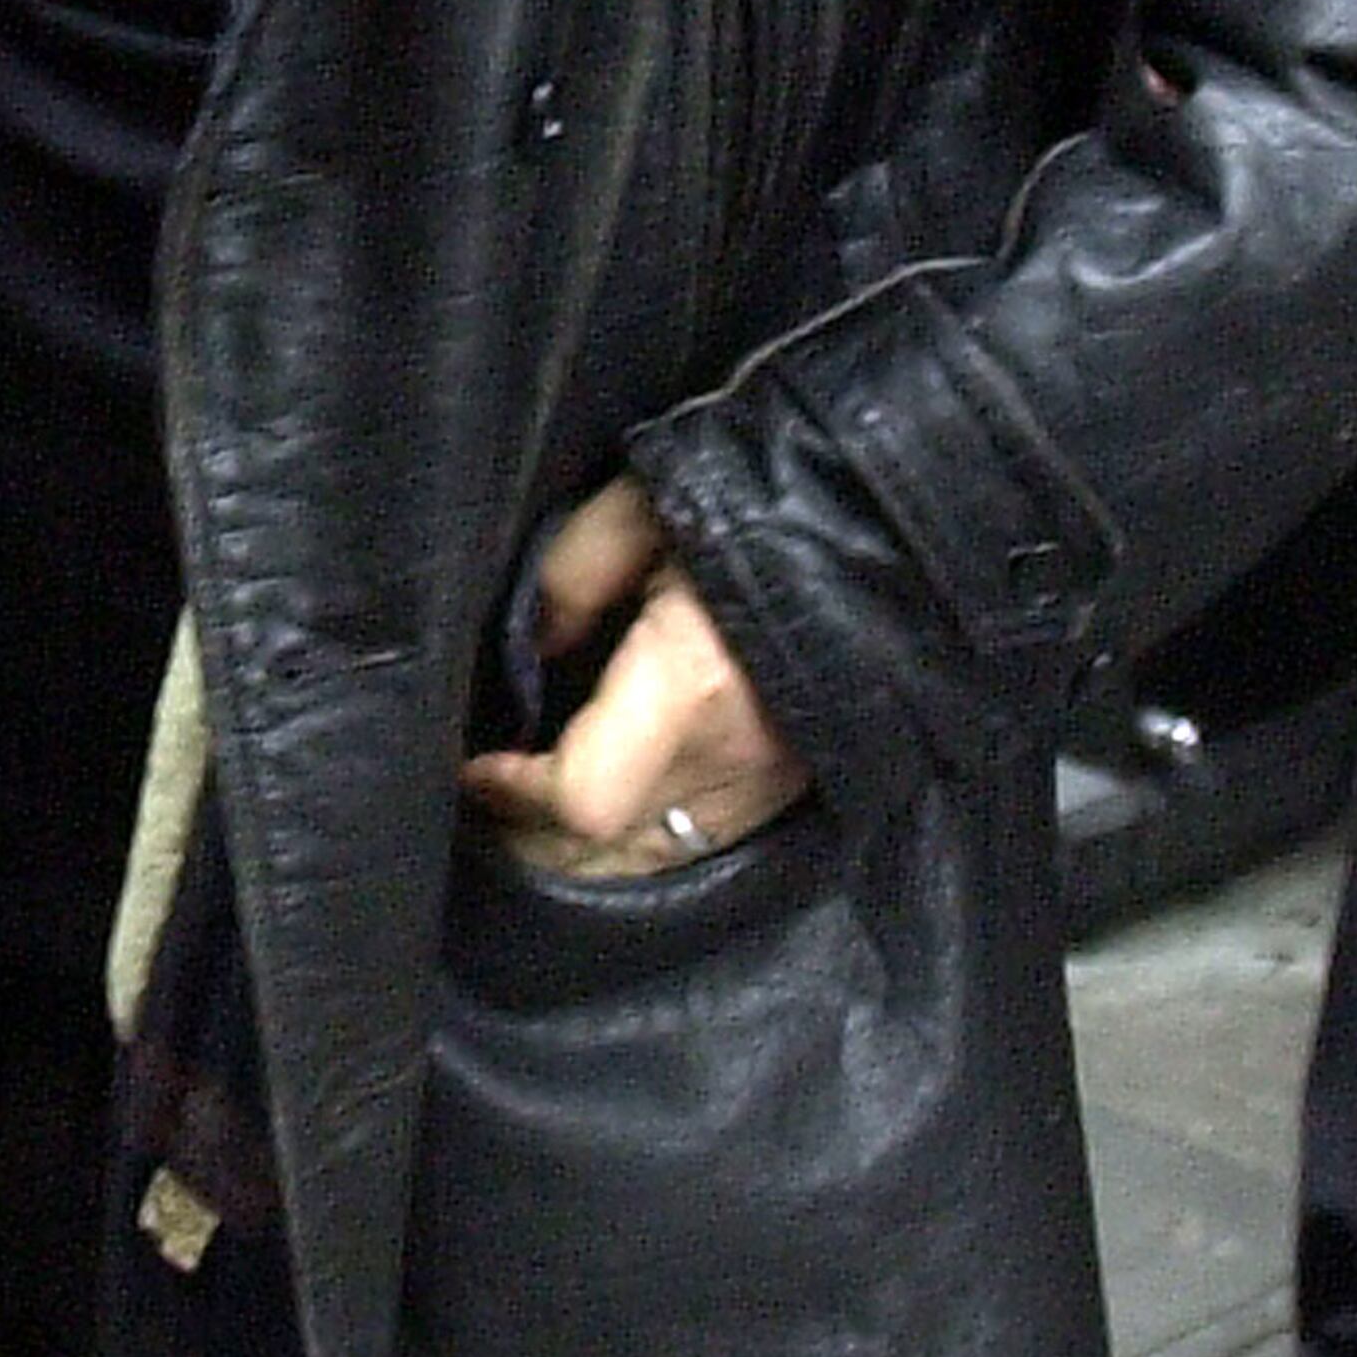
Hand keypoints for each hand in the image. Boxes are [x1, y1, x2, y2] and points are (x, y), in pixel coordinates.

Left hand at [458, 477, 811, 878]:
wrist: (878, 517)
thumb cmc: (754, 495)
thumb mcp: (640, 506)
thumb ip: (569, 578)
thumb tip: (534, 651)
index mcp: (692, 687)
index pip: (581, 798)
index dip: (517, 793)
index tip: (479, 764)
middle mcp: (736, 755)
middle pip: (609, 853)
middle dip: (536, 837)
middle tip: (493, 799)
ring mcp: (773, 781)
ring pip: (655, 860)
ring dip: (586, 851)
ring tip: (535, 816)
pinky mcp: (796, 785)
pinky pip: (701, 840)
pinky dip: (646, 837)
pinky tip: (613, 809)